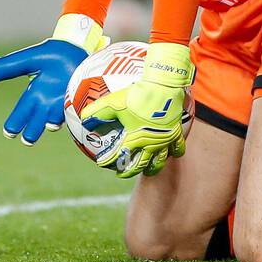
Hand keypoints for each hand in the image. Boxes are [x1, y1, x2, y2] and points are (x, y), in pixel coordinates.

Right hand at [0, 14, 106, 144]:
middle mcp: (49, 102)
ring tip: (48, 124)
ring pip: (55, 119)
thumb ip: (9, 66)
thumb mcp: (30, 59)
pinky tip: (69, 114)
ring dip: (51, 122)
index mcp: (36, 93)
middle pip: (37, 122)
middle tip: (27, 140)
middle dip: (32, 131)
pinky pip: (74, 113)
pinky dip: (70, 115)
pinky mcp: (80, 101)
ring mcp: (65, 102)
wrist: (81, 48)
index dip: (15, 122)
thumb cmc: (56, 54)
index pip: (22, 112)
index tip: (9, 133)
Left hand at [81, 42, 193, 177]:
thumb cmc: (137, 94)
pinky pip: (177, 148)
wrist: (163, 87)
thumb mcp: (113, 102)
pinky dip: (174, 153)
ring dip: (152, 168)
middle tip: (121, 174)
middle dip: (128, 171)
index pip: (118, 156)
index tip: (101, 163)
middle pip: (139, 165)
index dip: (108, 161)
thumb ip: (97, 112)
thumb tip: (83, 119)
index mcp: (134, 139)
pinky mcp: (176, 134)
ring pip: (159, 162)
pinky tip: (171, 153)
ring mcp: (164, 141)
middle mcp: (149, 144)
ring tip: (148, 171)